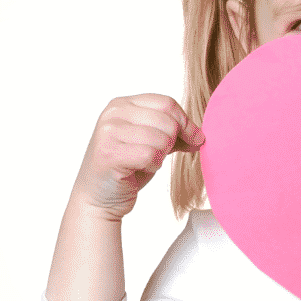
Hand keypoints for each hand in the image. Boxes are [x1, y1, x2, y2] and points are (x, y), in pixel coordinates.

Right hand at [70, 94, 204, 220]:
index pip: (167, 103)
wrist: (99, 198)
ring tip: (145, 162)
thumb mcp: (152, 142)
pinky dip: (153, 166)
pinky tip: (140, 169)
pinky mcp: (109, 154)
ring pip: (162, 138)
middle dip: (173, 141)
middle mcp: (113, 113)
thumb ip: (174, 132)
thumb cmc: (127, 168)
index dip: (186, 122)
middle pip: (168, 120)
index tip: (195, 138)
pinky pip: (151, 155)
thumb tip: (200, 135)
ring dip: (161, 156)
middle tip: (160, 154)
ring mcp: (108, 132)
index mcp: (123, 104)